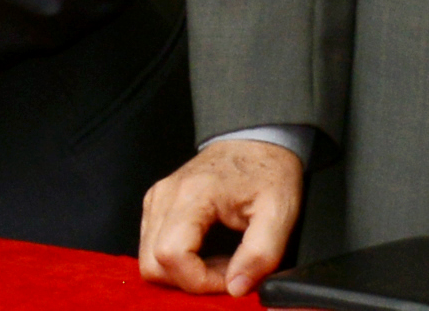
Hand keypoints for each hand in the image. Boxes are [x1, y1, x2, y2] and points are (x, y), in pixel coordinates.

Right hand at [139, 138, 303, 296]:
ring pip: (148, 257)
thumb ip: (260, 254)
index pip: (170, 255)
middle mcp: (166, 195)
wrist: (256, 139)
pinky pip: (153, 245)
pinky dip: (177, 260)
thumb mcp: (279, 213)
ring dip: (183, 272)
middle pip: (151, 262)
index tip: (232, 277)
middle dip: (189, 281)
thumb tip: (236, 288)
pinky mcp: (157, 203)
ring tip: (220, 261)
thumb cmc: (268, 171)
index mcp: (193, 195)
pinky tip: (207, 252)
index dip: (200, 280)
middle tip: (226, 272)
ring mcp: (157, 198)